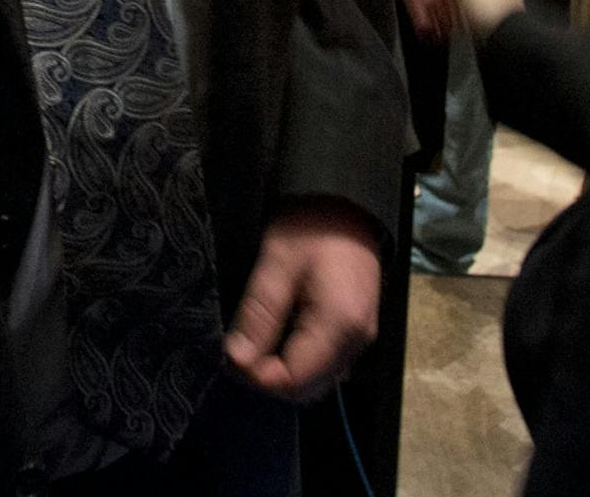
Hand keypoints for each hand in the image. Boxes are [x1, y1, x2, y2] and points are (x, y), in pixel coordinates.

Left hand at [225, 199, 380, 400]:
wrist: (346, 202)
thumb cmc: (310, 225)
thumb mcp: (276, 262)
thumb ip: (259, 313)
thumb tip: (236, 359)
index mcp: (339, 326)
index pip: (295, 380)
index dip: (258, 377)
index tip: (229, 357)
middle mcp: (357, 342)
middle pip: (309, 387)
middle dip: (268, 378)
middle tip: (236, 351)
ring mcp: (360, 337)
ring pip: (318, 379)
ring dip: (283, 371)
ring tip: (251, 342)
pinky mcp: (356, 329)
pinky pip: (326, 362)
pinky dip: (299, 360)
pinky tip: (276, 336)